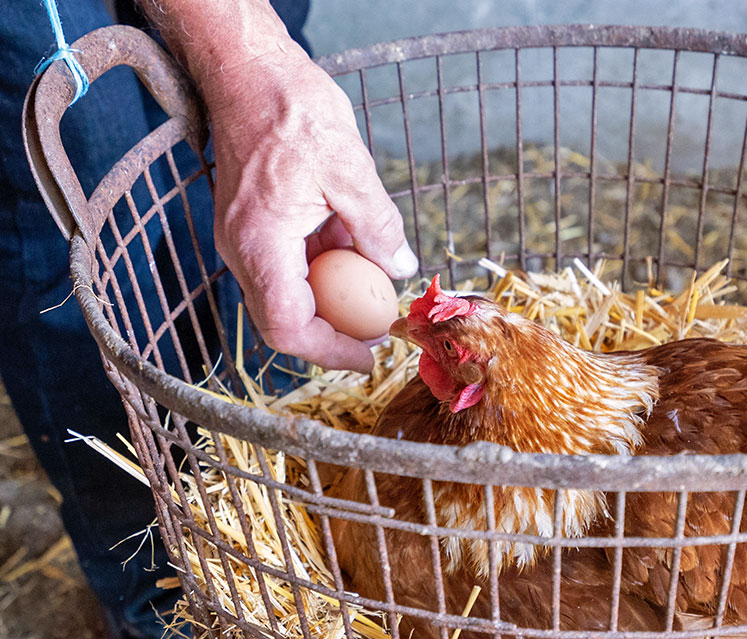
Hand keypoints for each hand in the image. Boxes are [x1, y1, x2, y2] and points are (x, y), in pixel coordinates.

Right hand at [200, 53, 416, 371]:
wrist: (248, 72)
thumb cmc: (289, 108)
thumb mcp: (350, 168)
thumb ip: (377, 226)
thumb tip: (400, 270)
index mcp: (260, 242)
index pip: (287, 326)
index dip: (329, 351)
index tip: (368, 355)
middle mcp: (242, 249)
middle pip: (284, 321)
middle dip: (334, 334)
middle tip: (380, 332)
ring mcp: (245, 240)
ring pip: (289, 296)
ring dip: (332, 300)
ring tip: (376, 287)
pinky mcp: (255, 228)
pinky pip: (288, 269)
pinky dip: (324, 271)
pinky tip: (356, 251)